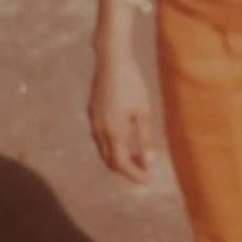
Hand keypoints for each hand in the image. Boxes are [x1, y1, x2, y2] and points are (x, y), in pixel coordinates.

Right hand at [87, 50, 153, 183]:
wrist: (112, 61)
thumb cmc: (132, 84)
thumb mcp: (143, 112)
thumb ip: (145, 138)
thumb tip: (149, 162)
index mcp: (113, 133)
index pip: (121, 165)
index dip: (134, 175)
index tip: (147, 180)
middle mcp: (99, 131)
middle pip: (110, 161)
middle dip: (126, 168)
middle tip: (144, 168)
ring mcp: (93, 122)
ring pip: (104, 150)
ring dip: (118, 157)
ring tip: (137, 154)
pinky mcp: (92, 112)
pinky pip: (100, 137)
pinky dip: (112, 144)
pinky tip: (125, 136)